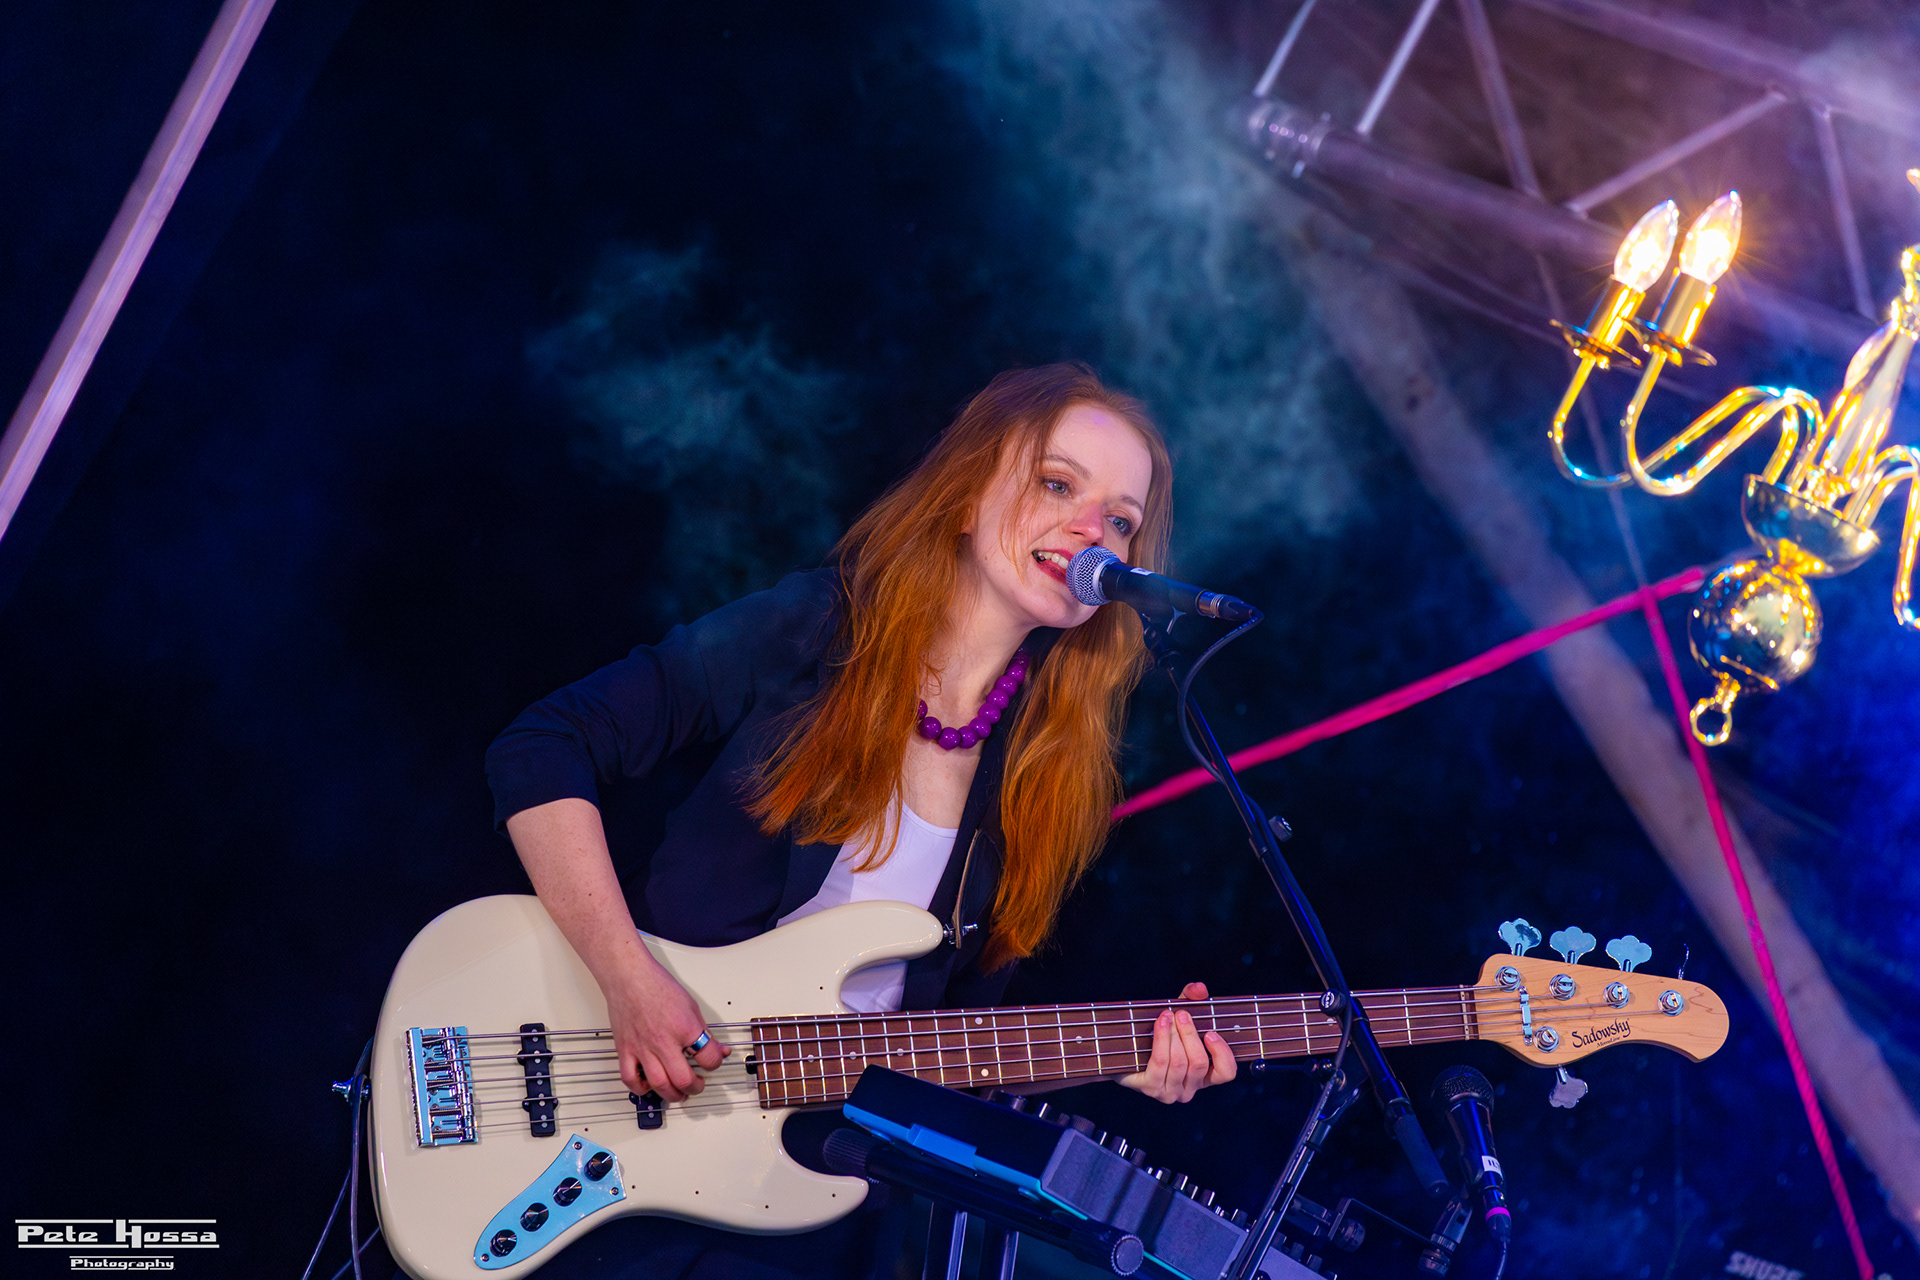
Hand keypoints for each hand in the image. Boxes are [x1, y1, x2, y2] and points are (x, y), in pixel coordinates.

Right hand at [602, 949, 729, 1103]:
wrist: (629, 977)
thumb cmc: (657, 986)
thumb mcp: (691, 1006)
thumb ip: (704, 1031)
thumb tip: (718, 1049)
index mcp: (684, 1028)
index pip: (708, 1058)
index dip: (715, 1064)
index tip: (712, 1062)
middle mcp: (664, 1041)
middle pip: (683, 1079)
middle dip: (695, 1087)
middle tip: (698, 1085)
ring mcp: (642, 1047)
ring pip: (659, 1085)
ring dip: (673, 1095)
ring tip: (678, 1092)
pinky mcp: (625, 1049)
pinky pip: (630, 1079)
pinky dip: (640, 1089)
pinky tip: (649, 1086)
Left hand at [1117, 981, 1237, 1103]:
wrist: (1124, 1050)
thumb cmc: (1158, 1035)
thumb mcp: (1178, 1016)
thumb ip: (1191, 999)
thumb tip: (1199, 988)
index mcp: (1203, 1076)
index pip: (1226, 1073)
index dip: (1222, 1053)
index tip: (1211, 1033)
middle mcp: (1190, 1088)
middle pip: (1199, 1063)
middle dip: (1190, 1034)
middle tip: (1181, 1014)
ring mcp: (1170, 1092)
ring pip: (1180, 1062)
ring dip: (1174, 1035)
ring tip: (1168, 1016)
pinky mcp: (1151, 1087)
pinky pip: (1161, 1062)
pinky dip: (1161, 1038)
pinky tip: (1161, 1023)